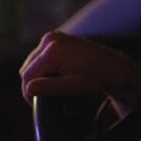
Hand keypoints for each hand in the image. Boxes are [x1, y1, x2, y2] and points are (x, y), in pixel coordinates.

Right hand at [19, 31, 140, 114]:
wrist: (113, 66)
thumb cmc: (95, 78)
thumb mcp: (72, 86)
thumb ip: (49, 87)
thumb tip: (29, 88)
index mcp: (53, 50)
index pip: (27, 75)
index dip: (29, 93)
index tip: (37, 104)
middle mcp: (50, 39)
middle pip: (27, 68)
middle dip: (34, 84)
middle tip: (46, 97)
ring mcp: (53, 36)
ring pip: (32, 63)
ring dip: (38, 76)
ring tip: (53, 87)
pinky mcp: (56, 38)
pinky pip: (40, 57)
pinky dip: (44, 68)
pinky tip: (56, 75)